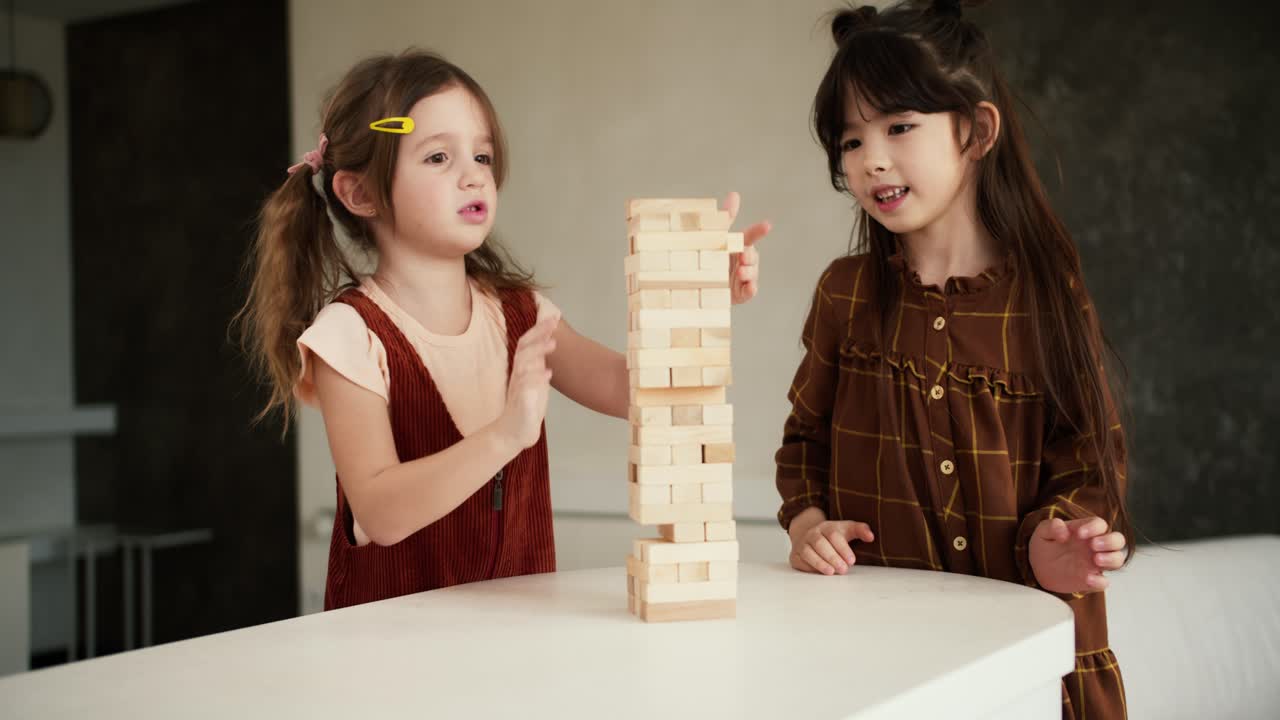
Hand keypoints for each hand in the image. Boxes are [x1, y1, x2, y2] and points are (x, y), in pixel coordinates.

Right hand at [494, 313, 558, 450]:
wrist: (513, 432)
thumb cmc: (526, 406)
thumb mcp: (534, 381)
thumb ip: (538, 365)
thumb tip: (547, 347)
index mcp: (523, 369)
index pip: (527, 343)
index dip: (538, 330)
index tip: (553, 318)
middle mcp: (518, 375)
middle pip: (523, 348)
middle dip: (538, 333)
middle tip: (552, 322)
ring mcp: (519, 388)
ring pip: (523, 364)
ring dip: (537, 352)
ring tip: (552, 343)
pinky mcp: (522, 403)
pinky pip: (526, 388)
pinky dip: (536, 379)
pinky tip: (548, 373)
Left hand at [721, 191, 769, 303]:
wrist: (702, 287)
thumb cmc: (713, 259)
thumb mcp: (716, 239)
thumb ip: (725, 218)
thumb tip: (734, 194)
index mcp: (738, 246)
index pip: (750, 236)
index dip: (759, 231)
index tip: (767, 225)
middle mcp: (744, 261)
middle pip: (752, 256)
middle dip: (750, 256)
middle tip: (743, 255)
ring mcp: (744, 278)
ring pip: (752, 273)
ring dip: (749, 272)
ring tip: (740, 272)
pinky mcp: (742, 293)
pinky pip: (750, 291)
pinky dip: (751, 289)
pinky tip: (751, 287)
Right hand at [788, 509, 874, 575]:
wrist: (808, 536)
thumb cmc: (832, 537)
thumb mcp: (847, 530)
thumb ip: (860, 530)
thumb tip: (871, 536)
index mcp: (826, 527)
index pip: (833, 534)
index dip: (842, 548)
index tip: (852, 560)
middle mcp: (812, 534)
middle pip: (820, 543)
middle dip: (832, 557)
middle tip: (843, 569)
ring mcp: (802, 544)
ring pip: (808, 552)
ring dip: (820, 563)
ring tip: (831, 572)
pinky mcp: (795, 556)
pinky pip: (800, 561)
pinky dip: (809, 567)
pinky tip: (818, 573)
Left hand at [1029, 516, 1125, 593]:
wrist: (1038, 567)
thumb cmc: (1045, 545)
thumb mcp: (1043, 531)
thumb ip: (1052, 526)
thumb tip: (1064, 532)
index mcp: (1086, 530)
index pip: (1100, 524)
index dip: (1094, 527)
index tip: (1079, 533)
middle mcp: (1095, 546)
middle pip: (1118, 540)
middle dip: (1110, 541)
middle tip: (1094, 545)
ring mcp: (1095, 563)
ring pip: (1117, 559)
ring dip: (1112, 558)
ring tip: (1096, 559)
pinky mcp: (1092, 580)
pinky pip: (1104, 582)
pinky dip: (1100, 581)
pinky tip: (1088, 579)